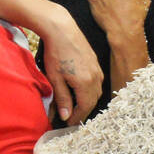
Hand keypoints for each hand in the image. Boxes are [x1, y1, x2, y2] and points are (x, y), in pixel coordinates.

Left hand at [37, 6, 103, 125]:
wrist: (62, 30)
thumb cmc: (56, 54)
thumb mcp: (55, 79)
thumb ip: (62, 98)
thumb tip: (65, 116)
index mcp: (85, 84)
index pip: (84, 108)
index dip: (76, 118)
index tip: (67, 124)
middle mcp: (96, 78)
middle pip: (92, 102)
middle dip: (82, 112)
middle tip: (71, 119)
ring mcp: (98, 70)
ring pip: (95, 93)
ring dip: (86, 102)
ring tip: (74, 107)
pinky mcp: (96, 64)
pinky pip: (96, 83)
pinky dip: (89, 91)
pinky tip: (79, 92)